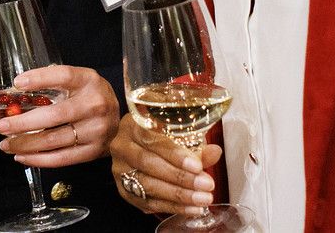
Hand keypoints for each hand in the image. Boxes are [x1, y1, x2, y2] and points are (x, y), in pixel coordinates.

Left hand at [0, 64, 119, 166]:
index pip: (64, 75)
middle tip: (2, 126)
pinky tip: (22, 156)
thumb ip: (55, 84)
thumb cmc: (91, 98)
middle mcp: (95, 105)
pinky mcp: (93, 151)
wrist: (121, 122)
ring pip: (54, 140)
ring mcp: (96, 130)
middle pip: (55, 115)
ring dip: (25, 144)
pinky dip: (38, 159)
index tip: (17, 83)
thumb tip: (16, 92)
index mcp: (89, 81)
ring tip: (6, 144)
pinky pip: (61, 158)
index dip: (40, 78)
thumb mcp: (80, 82)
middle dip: (23, 123)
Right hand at [108, 112, 222, 215]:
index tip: (197, 165)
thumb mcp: (175, 133)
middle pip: (149, 164)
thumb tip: (215, 152)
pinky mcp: (124, 190)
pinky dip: (172, 207)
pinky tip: (191, 208)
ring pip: (148, 185)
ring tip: (202, 199)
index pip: (152, 139)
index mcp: (133, 124)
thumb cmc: (158, 136)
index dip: (175, 154)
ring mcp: (120, 170)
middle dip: (180, 177)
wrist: (136, 147)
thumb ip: (195, 144)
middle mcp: (122, 146)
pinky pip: (148, 202)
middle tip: (205, 185)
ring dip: (178, 195)